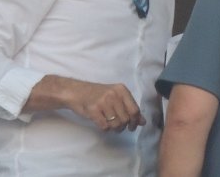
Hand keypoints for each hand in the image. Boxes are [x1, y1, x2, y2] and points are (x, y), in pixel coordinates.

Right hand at [27, 75, 146, 131]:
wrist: (77, 92)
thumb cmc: (98, 95)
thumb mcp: (116, 97)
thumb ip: (130, 108)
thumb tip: (143, 122)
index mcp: (121, 90)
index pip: (135, 110)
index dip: (135, 121)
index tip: (132, 126)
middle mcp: (114, 94)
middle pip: (126, 119)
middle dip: (123, 126)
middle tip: (118, 127)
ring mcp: (103, 102)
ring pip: (116, 124)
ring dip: (114, 129)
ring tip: (110, 125)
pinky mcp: (93, 110)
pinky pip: (105, 127)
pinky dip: (105, 129)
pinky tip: (102, 123)